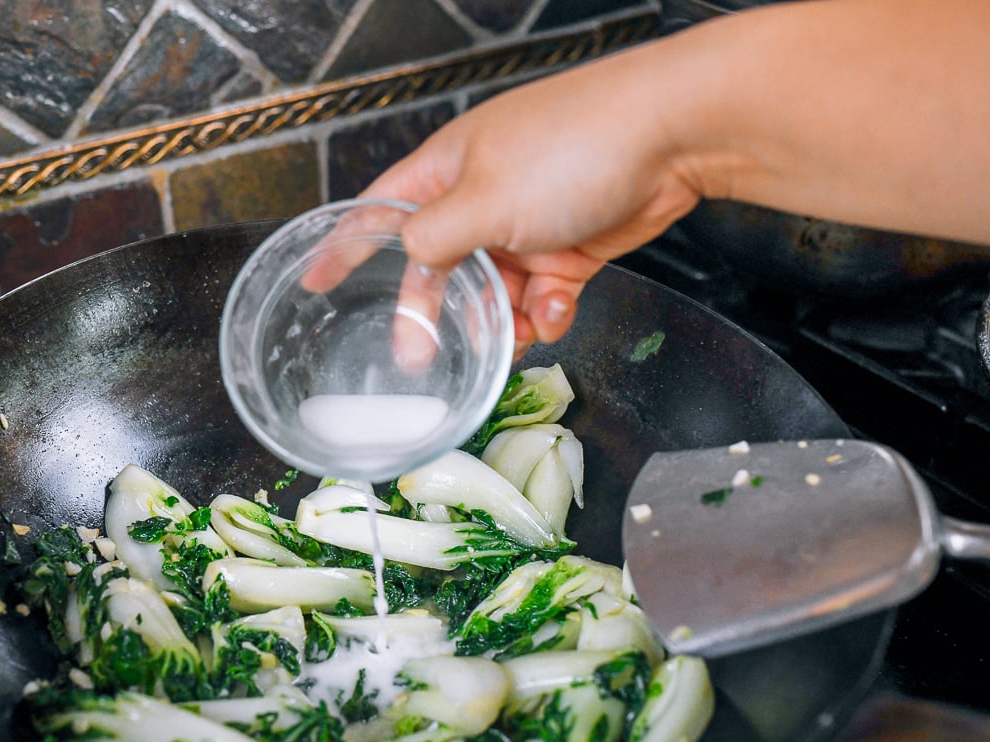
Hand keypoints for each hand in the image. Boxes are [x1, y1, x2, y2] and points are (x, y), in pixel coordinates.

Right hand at [359, 45, 704, 357]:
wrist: (675, 135)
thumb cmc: (573, 148)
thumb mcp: (483, 198)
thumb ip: (435, 240)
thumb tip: (409, 263)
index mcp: (448, 171)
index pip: (379, 211)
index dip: (343, 247)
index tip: (314, 280)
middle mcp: (482, 196)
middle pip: (439, 266)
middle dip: (433, 313)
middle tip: (421, 356)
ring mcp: (528, 223)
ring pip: (494, 292)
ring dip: (500, 321)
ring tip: (512, 339)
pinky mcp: (571, 246)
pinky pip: (541, 295)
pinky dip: (546, 312)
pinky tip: (555, 312)